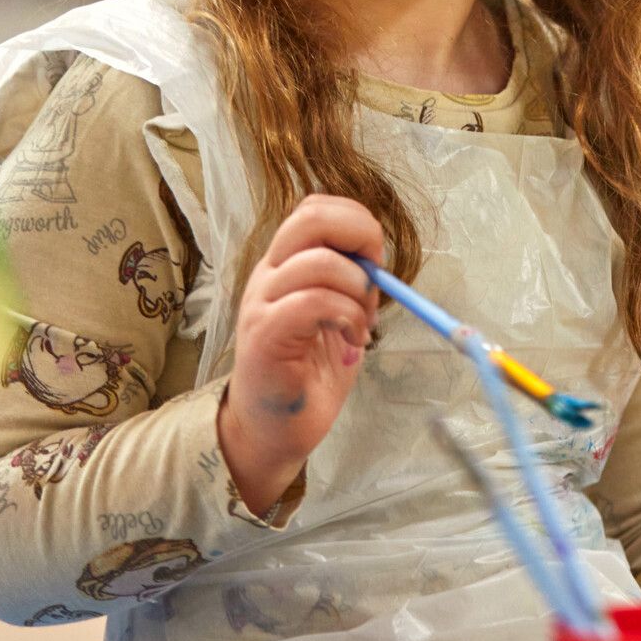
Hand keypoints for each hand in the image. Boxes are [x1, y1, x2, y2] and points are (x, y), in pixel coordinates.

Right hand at [217, 194, 383, 513]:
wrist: (272, 430)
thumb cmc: (306, 375)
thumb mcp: (337, 317)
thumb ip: (351, 285)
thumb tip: (379, 265)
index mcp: (285, 265)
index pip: (315, 209)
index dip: (355, 222)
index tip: (375, 261)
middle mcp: (269, 274)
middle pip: (311, 217)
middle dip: (358, 236)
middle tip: (372, 280)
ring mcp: (262, 303)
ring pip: (317, 262)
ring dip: (356, 291)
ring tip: (360, 325)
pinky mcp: (265, 335)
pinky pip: (311, 303)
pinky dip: (345, 316)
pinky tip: (350, 341)